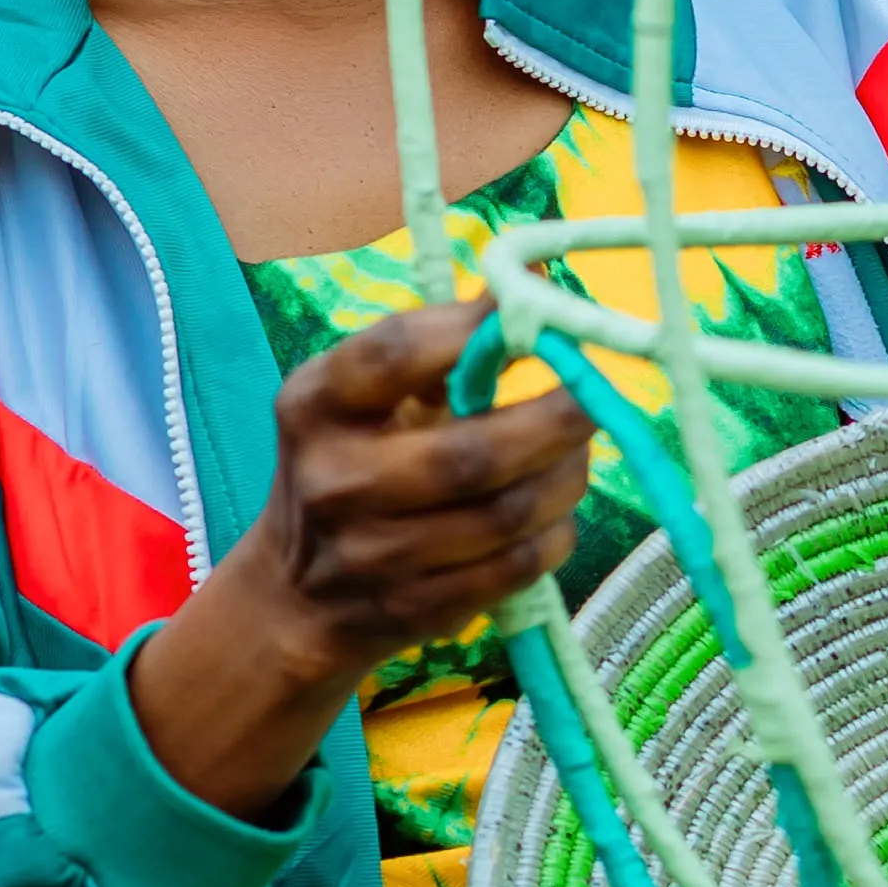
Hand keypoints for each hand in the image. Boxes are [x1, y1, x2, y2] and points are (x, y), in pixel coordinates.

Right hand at [130, 302, 596, 817]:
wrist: (293, 597)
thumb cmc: (351, 467)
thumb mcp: (369, 397)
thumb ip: (446, 339)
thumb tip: (538, 275)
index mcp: (313, 405)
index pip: (394, 354)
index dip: (474, 332)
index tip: (538, 321)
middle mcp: (332, 480)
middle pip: (469, 454)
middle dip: (553, 423)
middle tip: (594, 402)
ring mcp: (369, 555)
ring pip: (504, 516)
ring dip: (563, 481)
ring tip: (577, 457)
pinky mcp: (411, 611)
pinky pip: (512, 570)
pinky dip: (552, 537)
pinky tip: (554, 516)